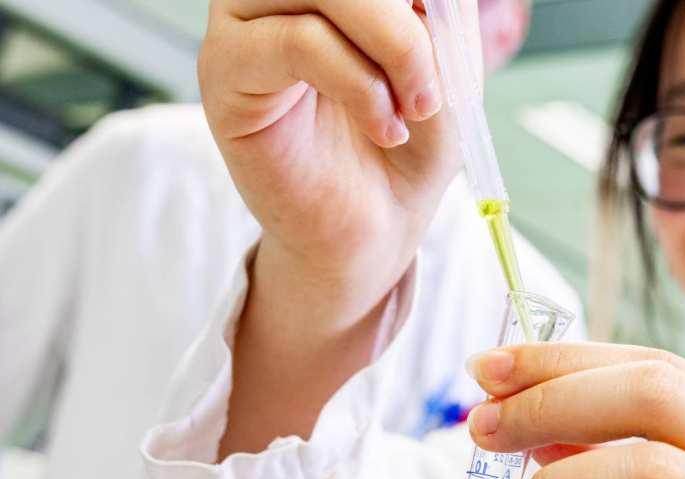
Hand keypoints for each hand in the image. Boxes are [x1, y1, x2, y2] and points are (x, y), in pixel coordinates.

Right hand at [200, 0, 479, 324]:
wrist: (370, 237)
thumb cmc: (403, 157)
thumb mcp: (445, 79)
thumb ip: (437, 24)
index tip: (445, 28)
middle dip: (404, 18)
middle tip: (434, 86)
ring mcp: (244, 23)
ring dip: (390, 42)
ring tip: (416, 107)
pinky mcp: (225, 71)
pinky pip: (295, 40)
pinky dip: (356, 81)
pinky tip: (384, 126)